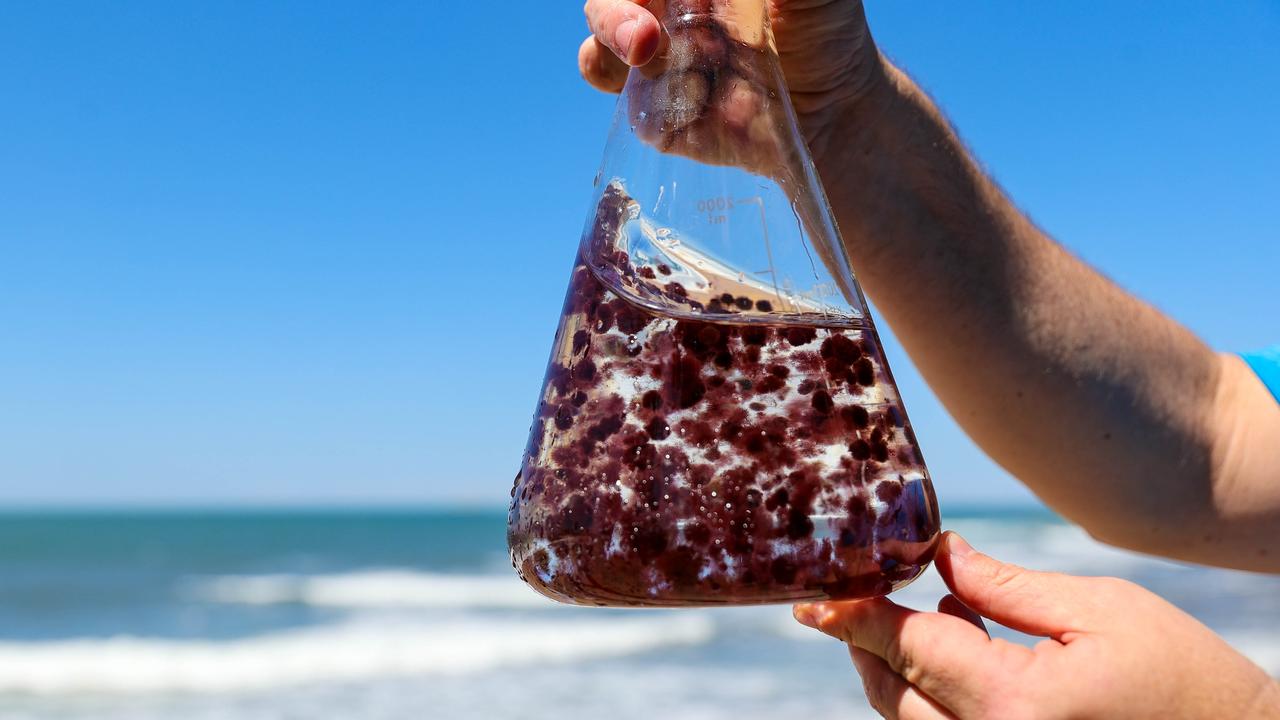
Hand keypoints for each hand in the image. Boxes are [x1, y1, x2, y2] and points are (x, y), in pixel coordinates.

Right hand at [578, 0, 886, 167]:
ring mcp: (660, 70)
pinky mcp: (665, 121)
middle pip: (606, 6)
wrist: (837, 114)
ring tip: (643, 54)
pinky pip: (636, 115)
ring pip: (600, 55)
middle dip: (611, 15)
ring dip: (607, 53)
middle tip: (641, 36)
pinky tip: (695, 109)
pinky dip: (651, 112)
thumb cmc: (827, 33)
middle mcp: (666, 18)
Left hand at [794, 532, 1279, 718]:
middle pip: (893, 693)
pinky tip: (954, 646)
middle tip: (854, 593)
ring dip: (894, 670)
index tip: (810, 598)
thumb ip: (1004, 587)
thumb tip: (936, 554)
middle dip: (866, 641)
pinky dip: (927, 698)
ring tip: (910, 613)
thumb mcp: (1100, 611)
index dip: (854, 616)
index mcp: (1015, 707)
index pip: (909, 648)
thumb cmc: (1184, 679)